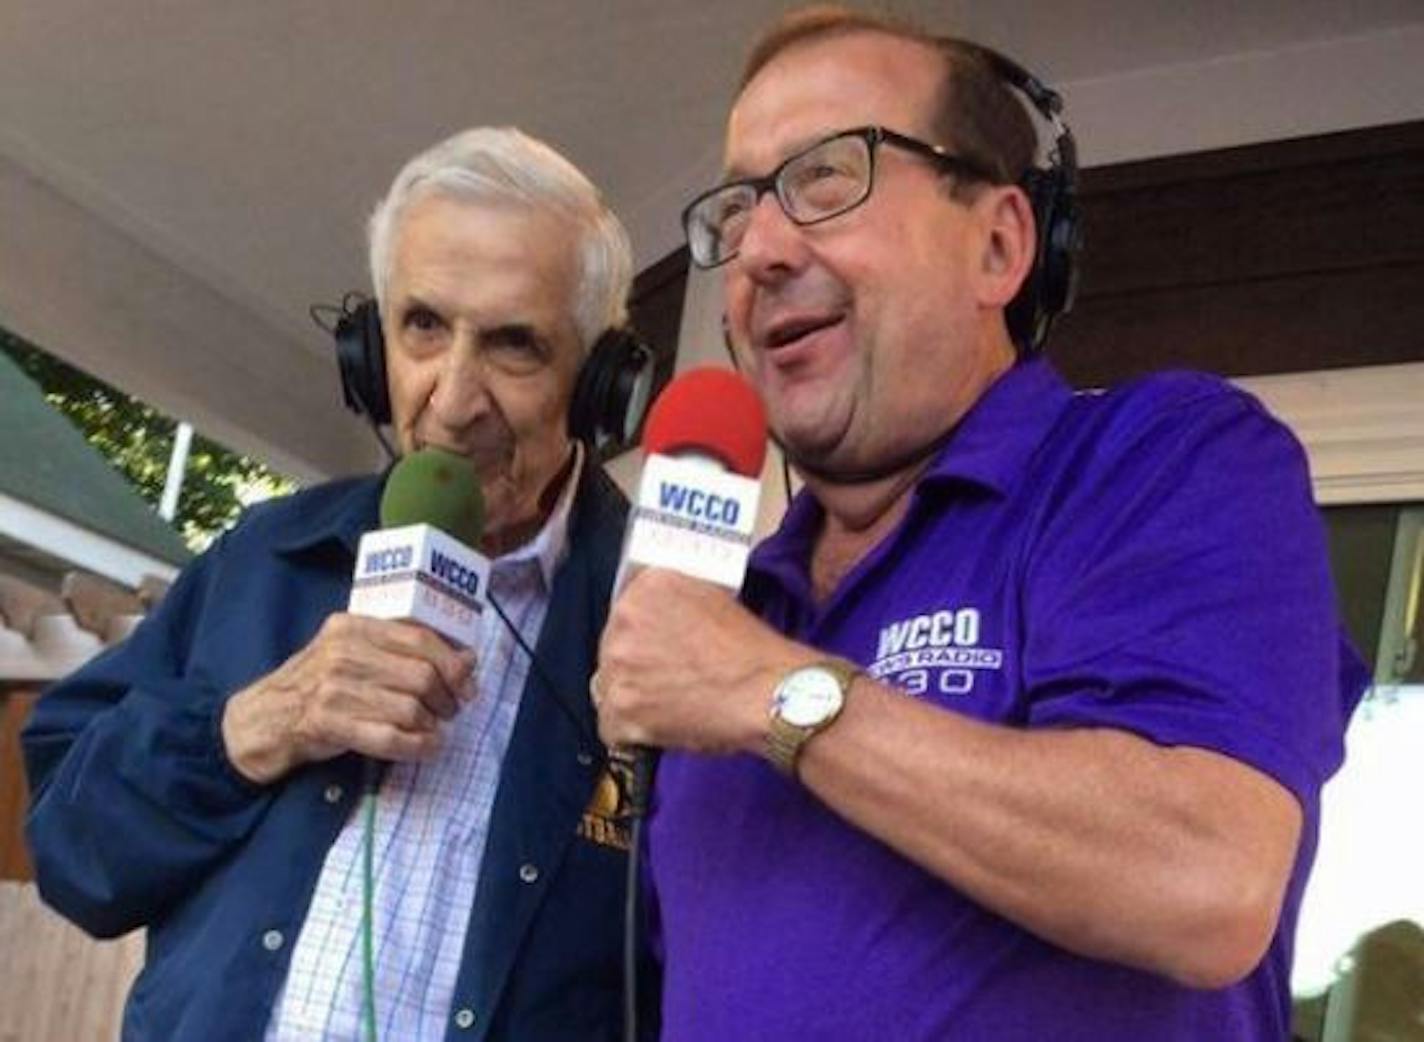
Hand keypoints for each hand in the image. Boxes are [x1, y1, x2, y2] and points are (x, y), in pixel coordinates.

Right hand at [221, 613, 475, 783]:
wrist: (260, 720)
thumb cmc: (316, 685)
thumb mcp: (351, 652)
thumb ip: (401, 650)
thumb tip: (466, 659)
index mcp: (352, 626)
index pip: (420, 638)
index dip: (453, 662)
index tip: (467, 682)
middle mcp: (342, 651)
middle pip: (421, 675)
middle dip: (446, 698)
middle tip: (450, 711)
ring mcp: (333, 688)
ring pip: (410, 708)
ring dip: (432, 725)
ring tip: (432, 730)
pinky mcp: (327, 723)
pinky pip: (389, 737)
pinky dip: (417, 747)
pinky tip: (425, 748)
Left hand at [594, 569, 808, 754]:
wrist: (769, 694)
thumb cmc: (753, 656)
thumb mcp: (716, 600)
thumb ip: (678, 603)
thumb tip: (663, 618)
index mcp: (650, 586)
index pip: (626, 610)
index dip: (643, 635)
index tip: (656, 648)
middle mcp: (626, 619)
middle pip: (613, 648)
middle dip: (636, 666)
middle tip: (668, 680)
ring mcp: (618, 665)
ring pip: (608, 687)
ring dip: (633, 698)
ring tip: (670, 705)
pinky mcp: (619, 709)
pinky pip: (612, 726)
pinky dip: (633, 733)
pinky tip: (662, 728)